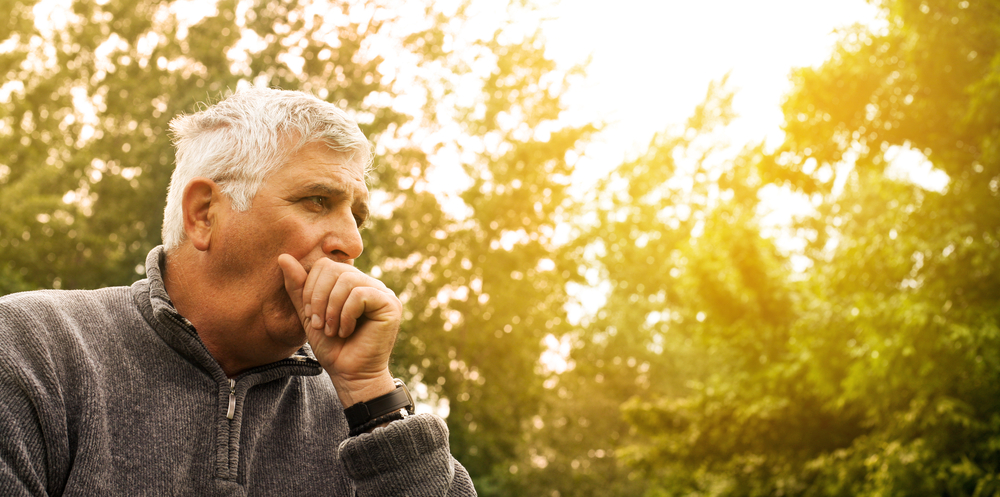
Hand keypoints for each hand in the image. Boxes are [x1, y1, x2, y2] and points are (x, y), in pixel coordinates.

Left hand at [278, 255, 399, 405]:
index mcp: (351, 284)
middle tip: (319, 324)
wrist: (350, 376)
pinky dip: (346, 315)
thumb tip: (283, 256)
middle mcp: (369, 284)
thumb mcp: (309, 315)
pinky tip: (346, 331)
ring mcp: (382, 292)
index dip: (311, 287)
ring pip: (347, 280)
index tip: (310, 315)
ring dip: (332, 309)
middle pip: (335, 269)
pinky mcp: (390, 304)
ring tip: (332, 330)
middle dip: (319, 298)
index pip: (326, 265)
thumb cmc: (333, 348)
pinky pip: (360, 294)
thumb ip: (298, 287)